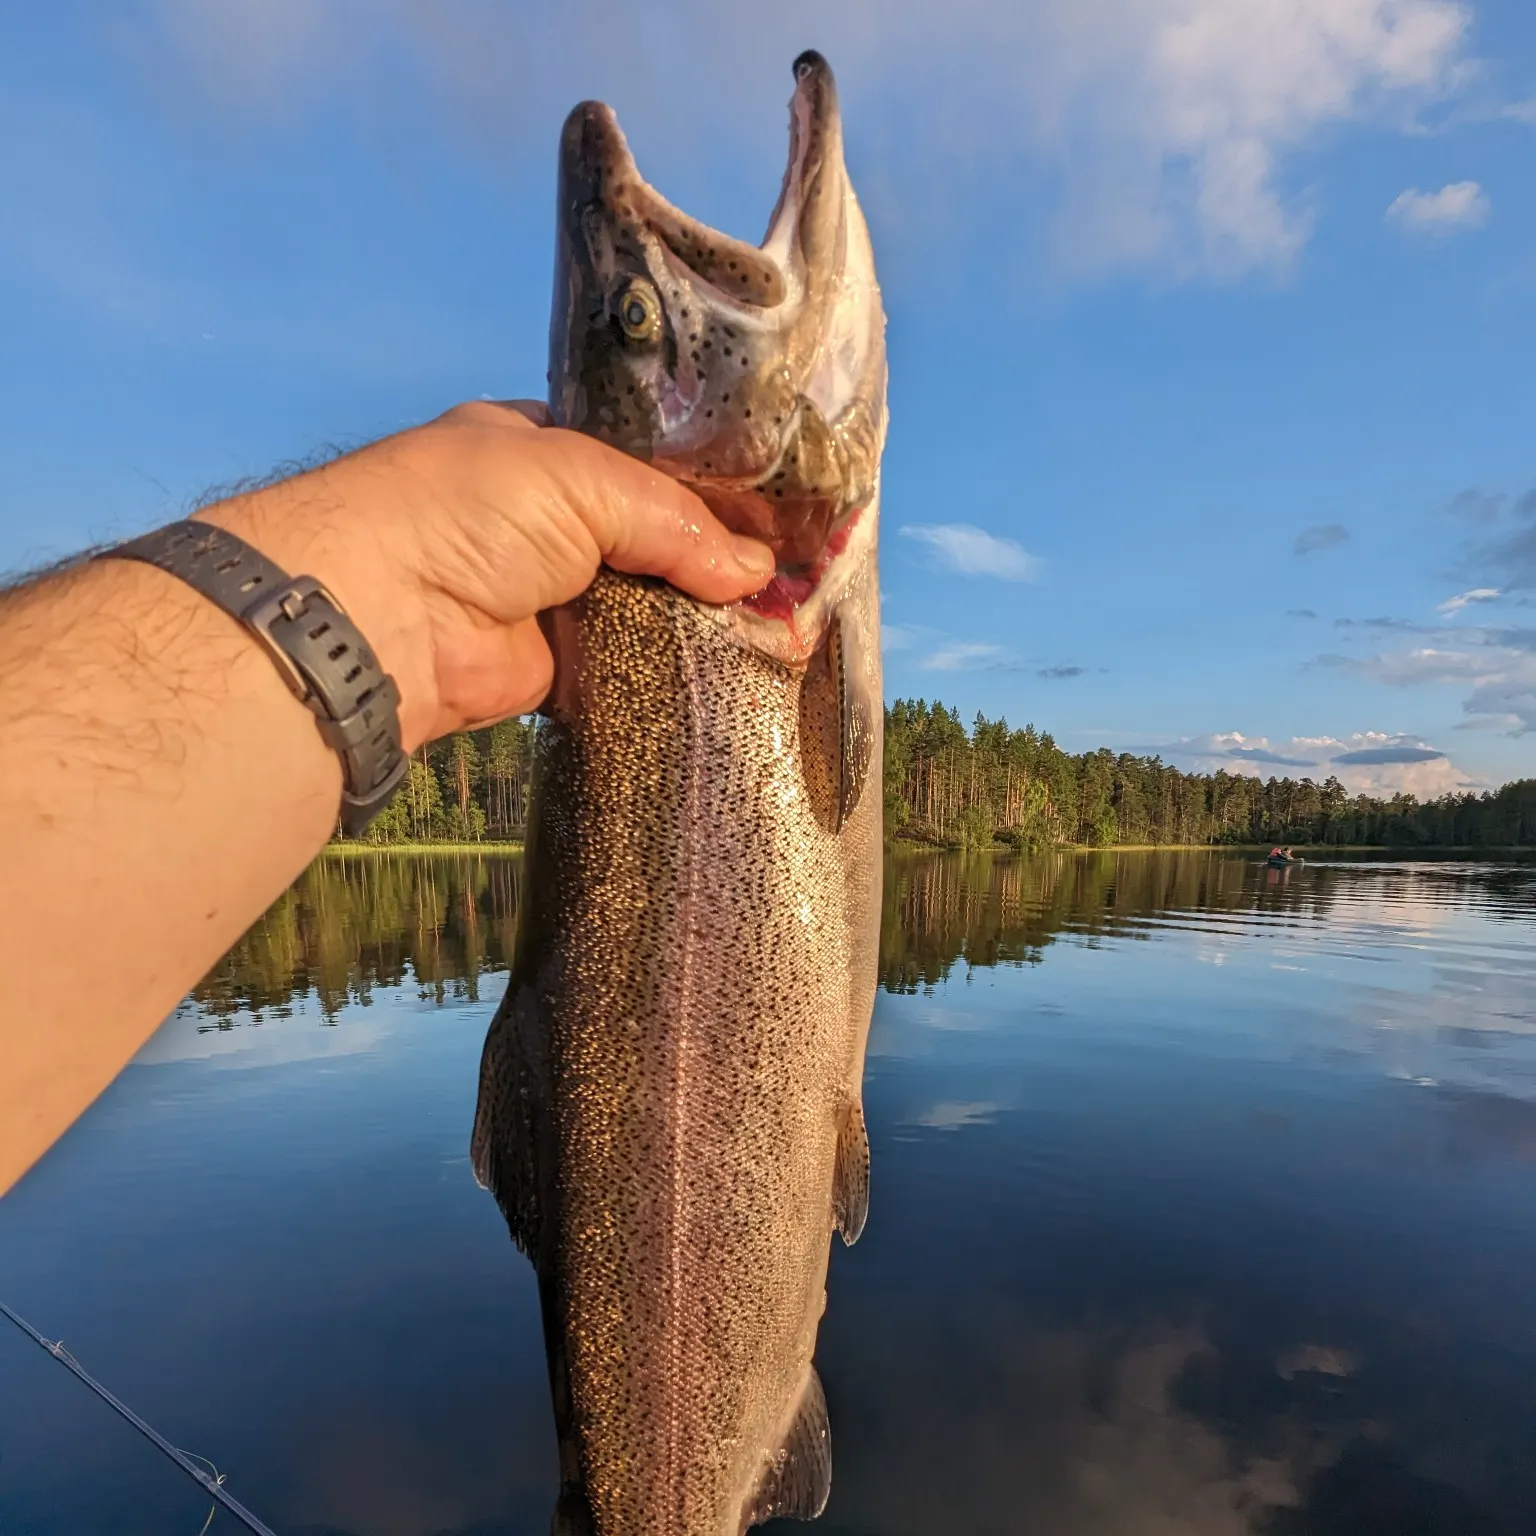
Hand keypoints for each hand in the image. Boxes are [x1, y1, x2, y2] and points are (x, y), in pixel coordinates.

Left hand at [196, 401, 774, 749]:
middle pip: (655, 537)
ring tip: (785, 625)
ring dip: (706, 615)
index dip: (710, 488)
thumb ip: (674, 520)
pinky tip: (738, 665)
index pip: (646, 464)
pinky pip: (632, 663)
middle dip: (717, 557)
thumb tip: (754, 570)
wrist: (385, 615)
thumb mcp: (580, 479)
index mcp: (545, 452)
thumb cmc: (471, 511)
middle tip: (796, 577)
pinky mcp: (558, 666)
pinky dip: (676, 666)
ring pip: (650, 603)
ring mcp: (554, 596)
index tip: (777, 515)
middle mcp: (550, 521)